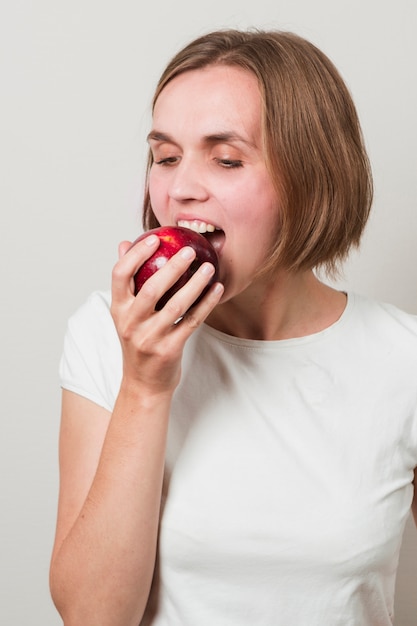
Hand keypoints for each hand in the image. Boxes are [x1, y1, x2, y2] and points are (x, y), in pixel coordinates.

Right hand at [111, 234, 223, 393]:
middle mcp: (131, 323)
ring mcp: (150, 338)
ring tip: (209, 268)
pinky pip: (192, 321)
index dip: (136, 254)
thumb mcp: (125, 314)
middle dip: (171, 267)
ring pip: (176, 305)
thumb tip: (125, 243)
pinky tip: (216, 289)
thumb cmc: (137, 342)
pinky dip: (206, 303)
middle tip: (189, 251)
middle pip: (151, 288)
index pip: (119, 275)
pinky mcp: (170, 349)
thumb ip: (127, 281)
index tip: (154, 239)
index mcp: (118, 309)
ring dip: (195, 284)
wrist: (143, 384)